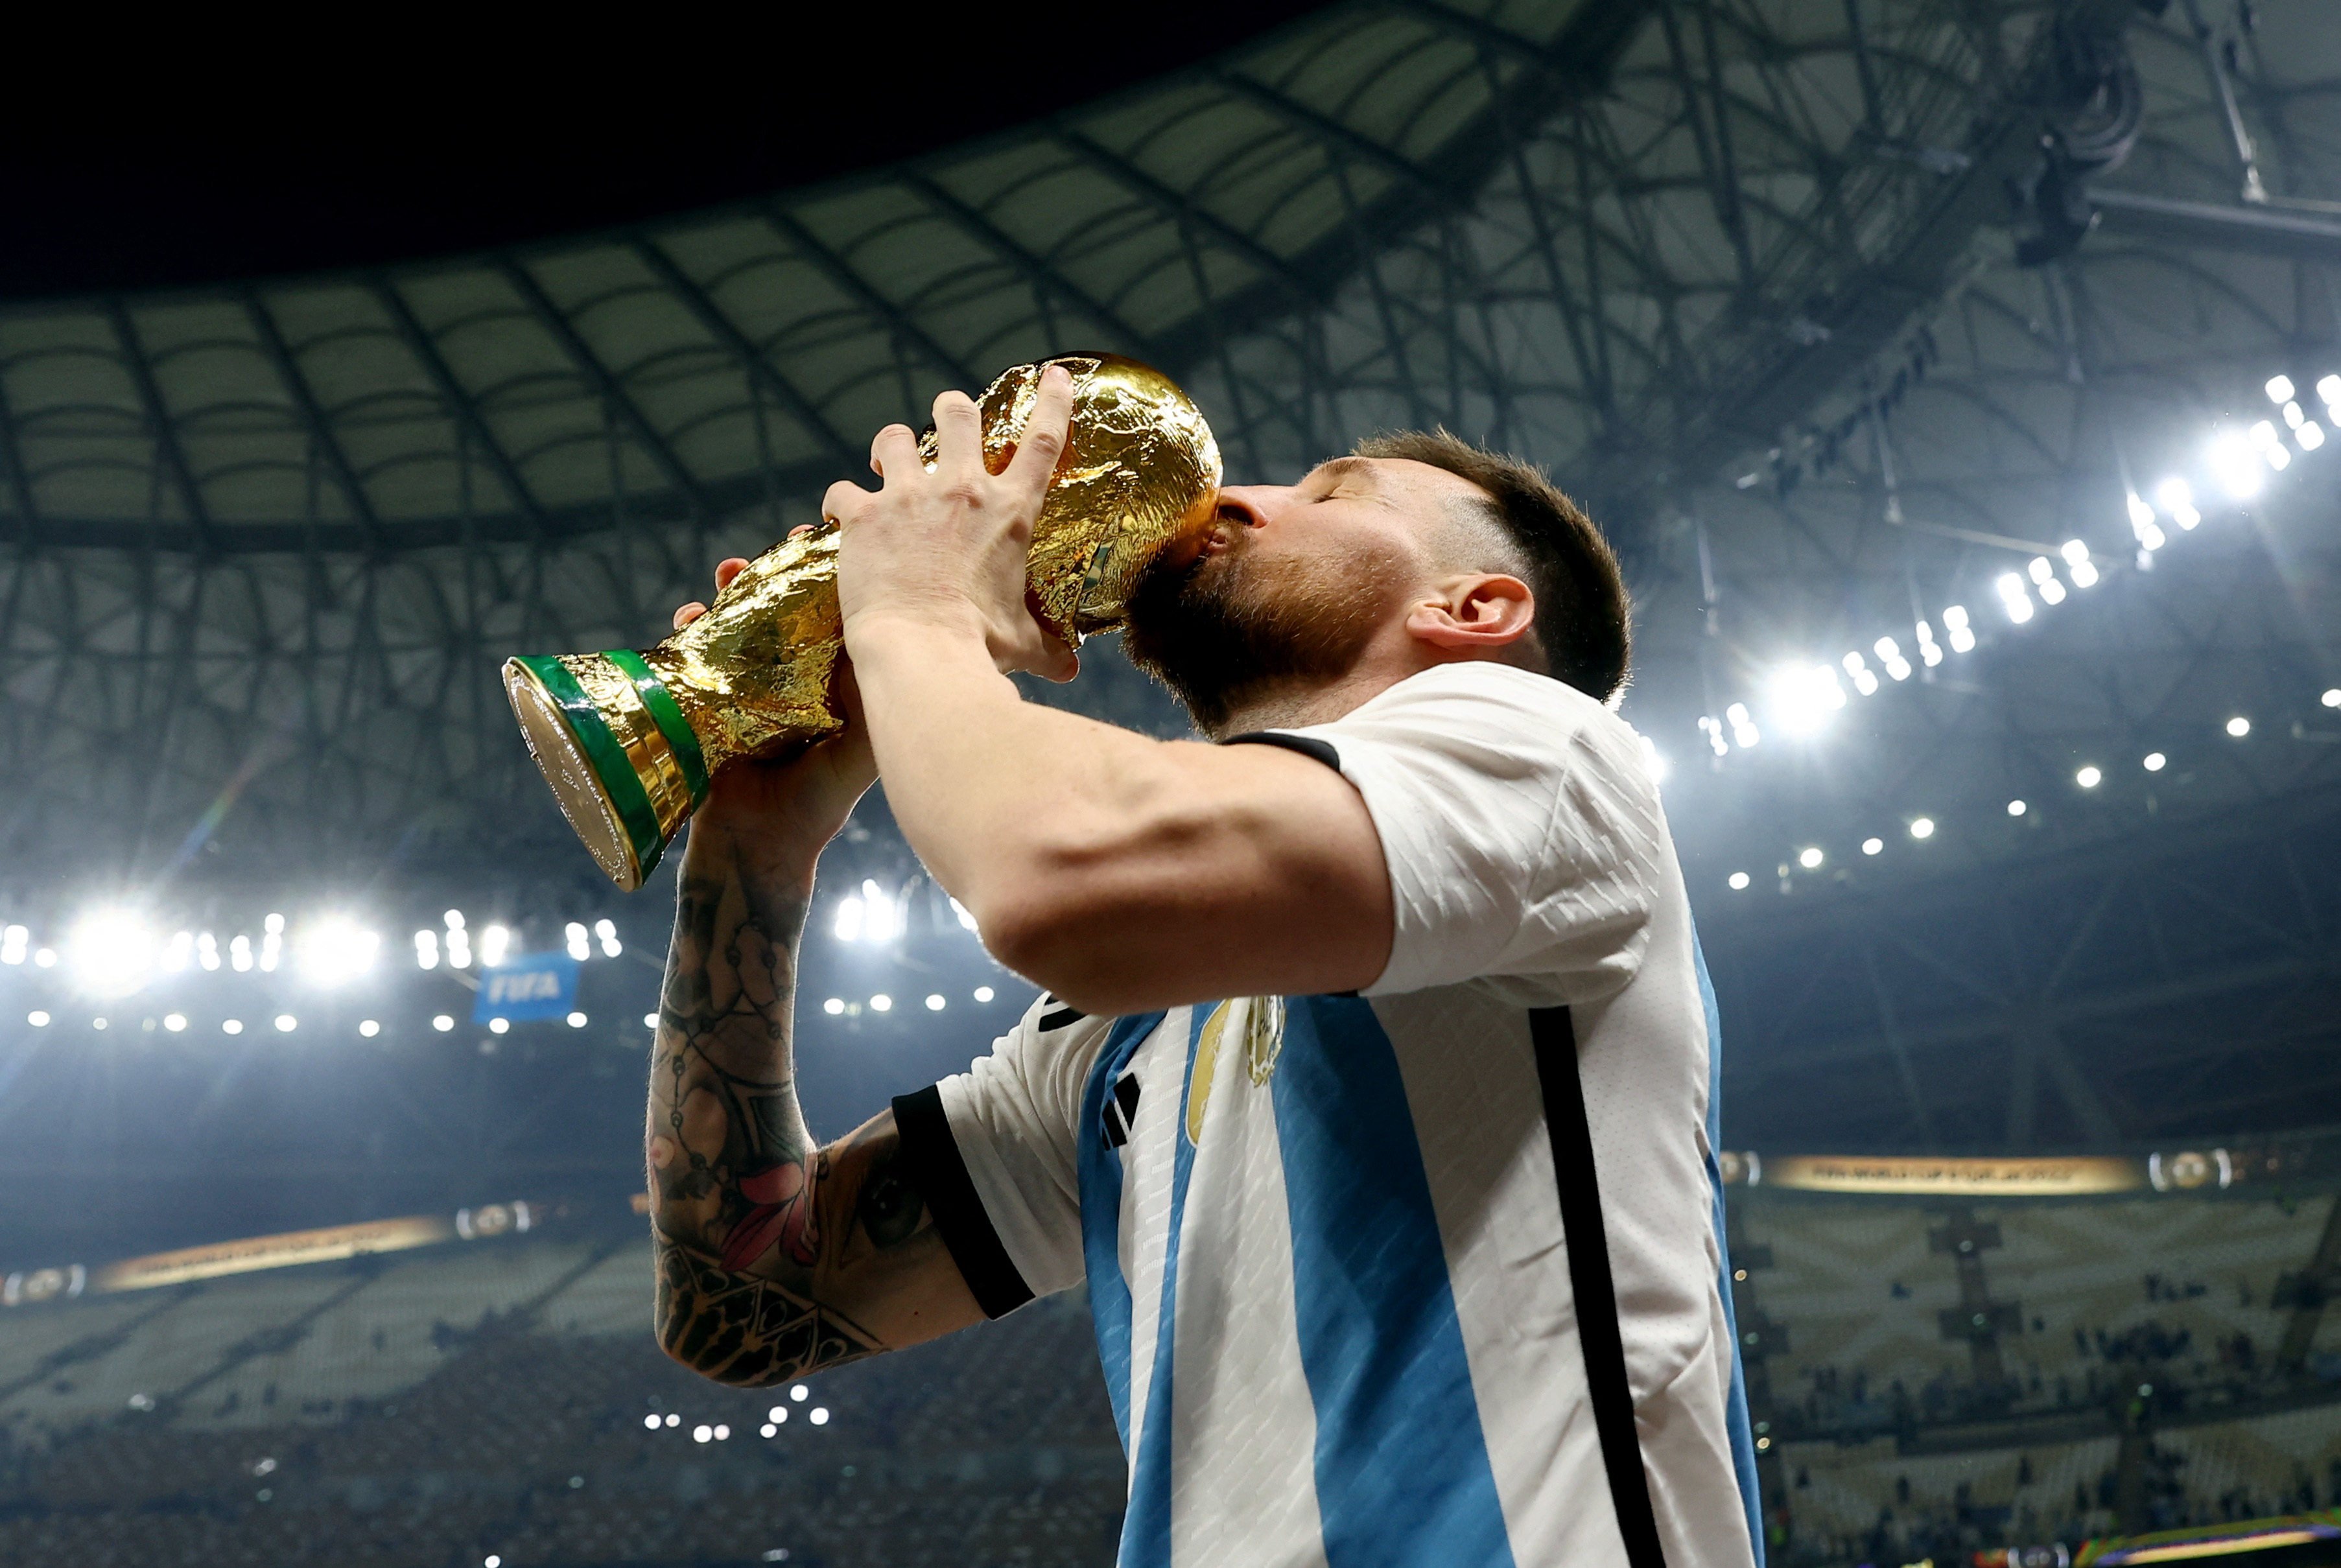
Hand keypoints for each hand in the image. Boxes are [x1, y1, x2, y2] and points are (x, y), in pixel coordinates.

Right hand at [673, 548, 876, 862]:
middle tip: (776, 546)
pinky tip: (688, 616)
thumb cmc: (819, 803)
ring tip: (729, 571)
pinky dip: (688, 629)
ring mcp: (747, 685)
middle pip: (783, 606)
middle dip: (776, 572)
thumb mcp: (862, 750)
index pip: (831, 613)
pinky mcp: (707, 699)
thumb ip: (884, 705)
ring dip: (732, 590)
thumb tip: (916, 652)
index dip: (828, 575)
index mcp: (830, 680)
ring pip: (739, 620)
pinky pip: (693, 651)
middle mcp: (791, 676)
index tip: (824, 541)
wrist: (761, 847)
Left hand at [825, 366, 1079, 681]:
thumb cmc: (980, 649)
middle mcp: (962, 491)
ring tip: (883, 469)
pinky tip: (836, 517)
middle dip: (952, 411)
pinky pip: (840, 490)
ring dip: (890, 450)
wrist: (922, 652)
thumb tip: (1069, 673)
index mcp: (1009, 513)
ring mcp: (909, 498)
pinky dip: (838, 502)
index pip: (1043, 441)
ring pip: (895, 438)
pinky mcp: (863, 516)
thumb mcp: (1022, 644)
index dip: (1052, 400)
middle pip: (959, 413)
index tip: (1053, 375)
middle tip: (945, 429)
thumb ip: (1047, 649)